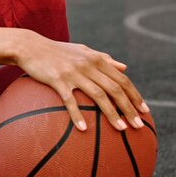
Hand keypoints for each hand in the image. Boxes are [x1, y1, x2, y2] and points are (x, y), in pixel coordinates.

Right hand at [17, 33, 149, 131]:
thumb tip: (125, 68)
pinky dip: (77, 115)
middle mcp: (89, 65)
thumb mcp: (83, 51)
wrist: (30, 47)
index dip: (135, 95)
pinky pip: (70, 100)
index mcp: (97, 59)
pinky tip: (83, 129)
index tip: (145, 111)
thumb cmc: (56, 51)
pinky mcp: (57, 80)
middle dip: (129, 108)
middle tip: (138, 125)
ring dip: (111, 113)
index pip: (122, 80)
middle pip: (115, 89)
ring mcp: (73, 73)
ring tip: (120, 129)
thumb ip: (104, 59)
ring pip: (98, 95)